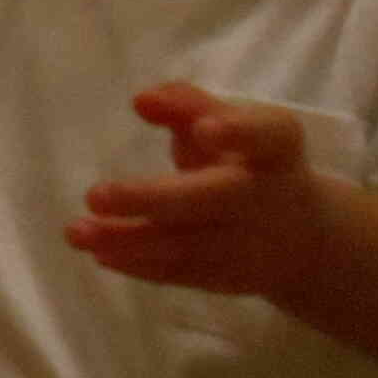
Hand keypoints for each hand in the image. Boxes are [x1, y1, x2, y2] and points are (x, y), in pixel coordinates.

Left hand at [66, 82, 336, 300]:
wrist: (301, 238)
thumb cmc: (249, 162)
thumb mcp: (229, 125)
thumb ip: (185, 105)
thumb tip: (142, 100)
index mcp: (274, 148)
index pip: (265, 135)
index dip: (237, 132)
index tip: (204, 128)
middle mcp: (265, 197)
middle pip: (211, 198)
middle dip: (152, 199)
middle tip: (95, 195)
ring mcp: (247, 244)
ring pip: (184, 245)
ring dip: (127, 241)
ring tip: (76, 232)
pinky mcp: (226, 277)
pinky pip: (178, 273)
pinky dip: (136, 264)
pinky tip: (97, 251)